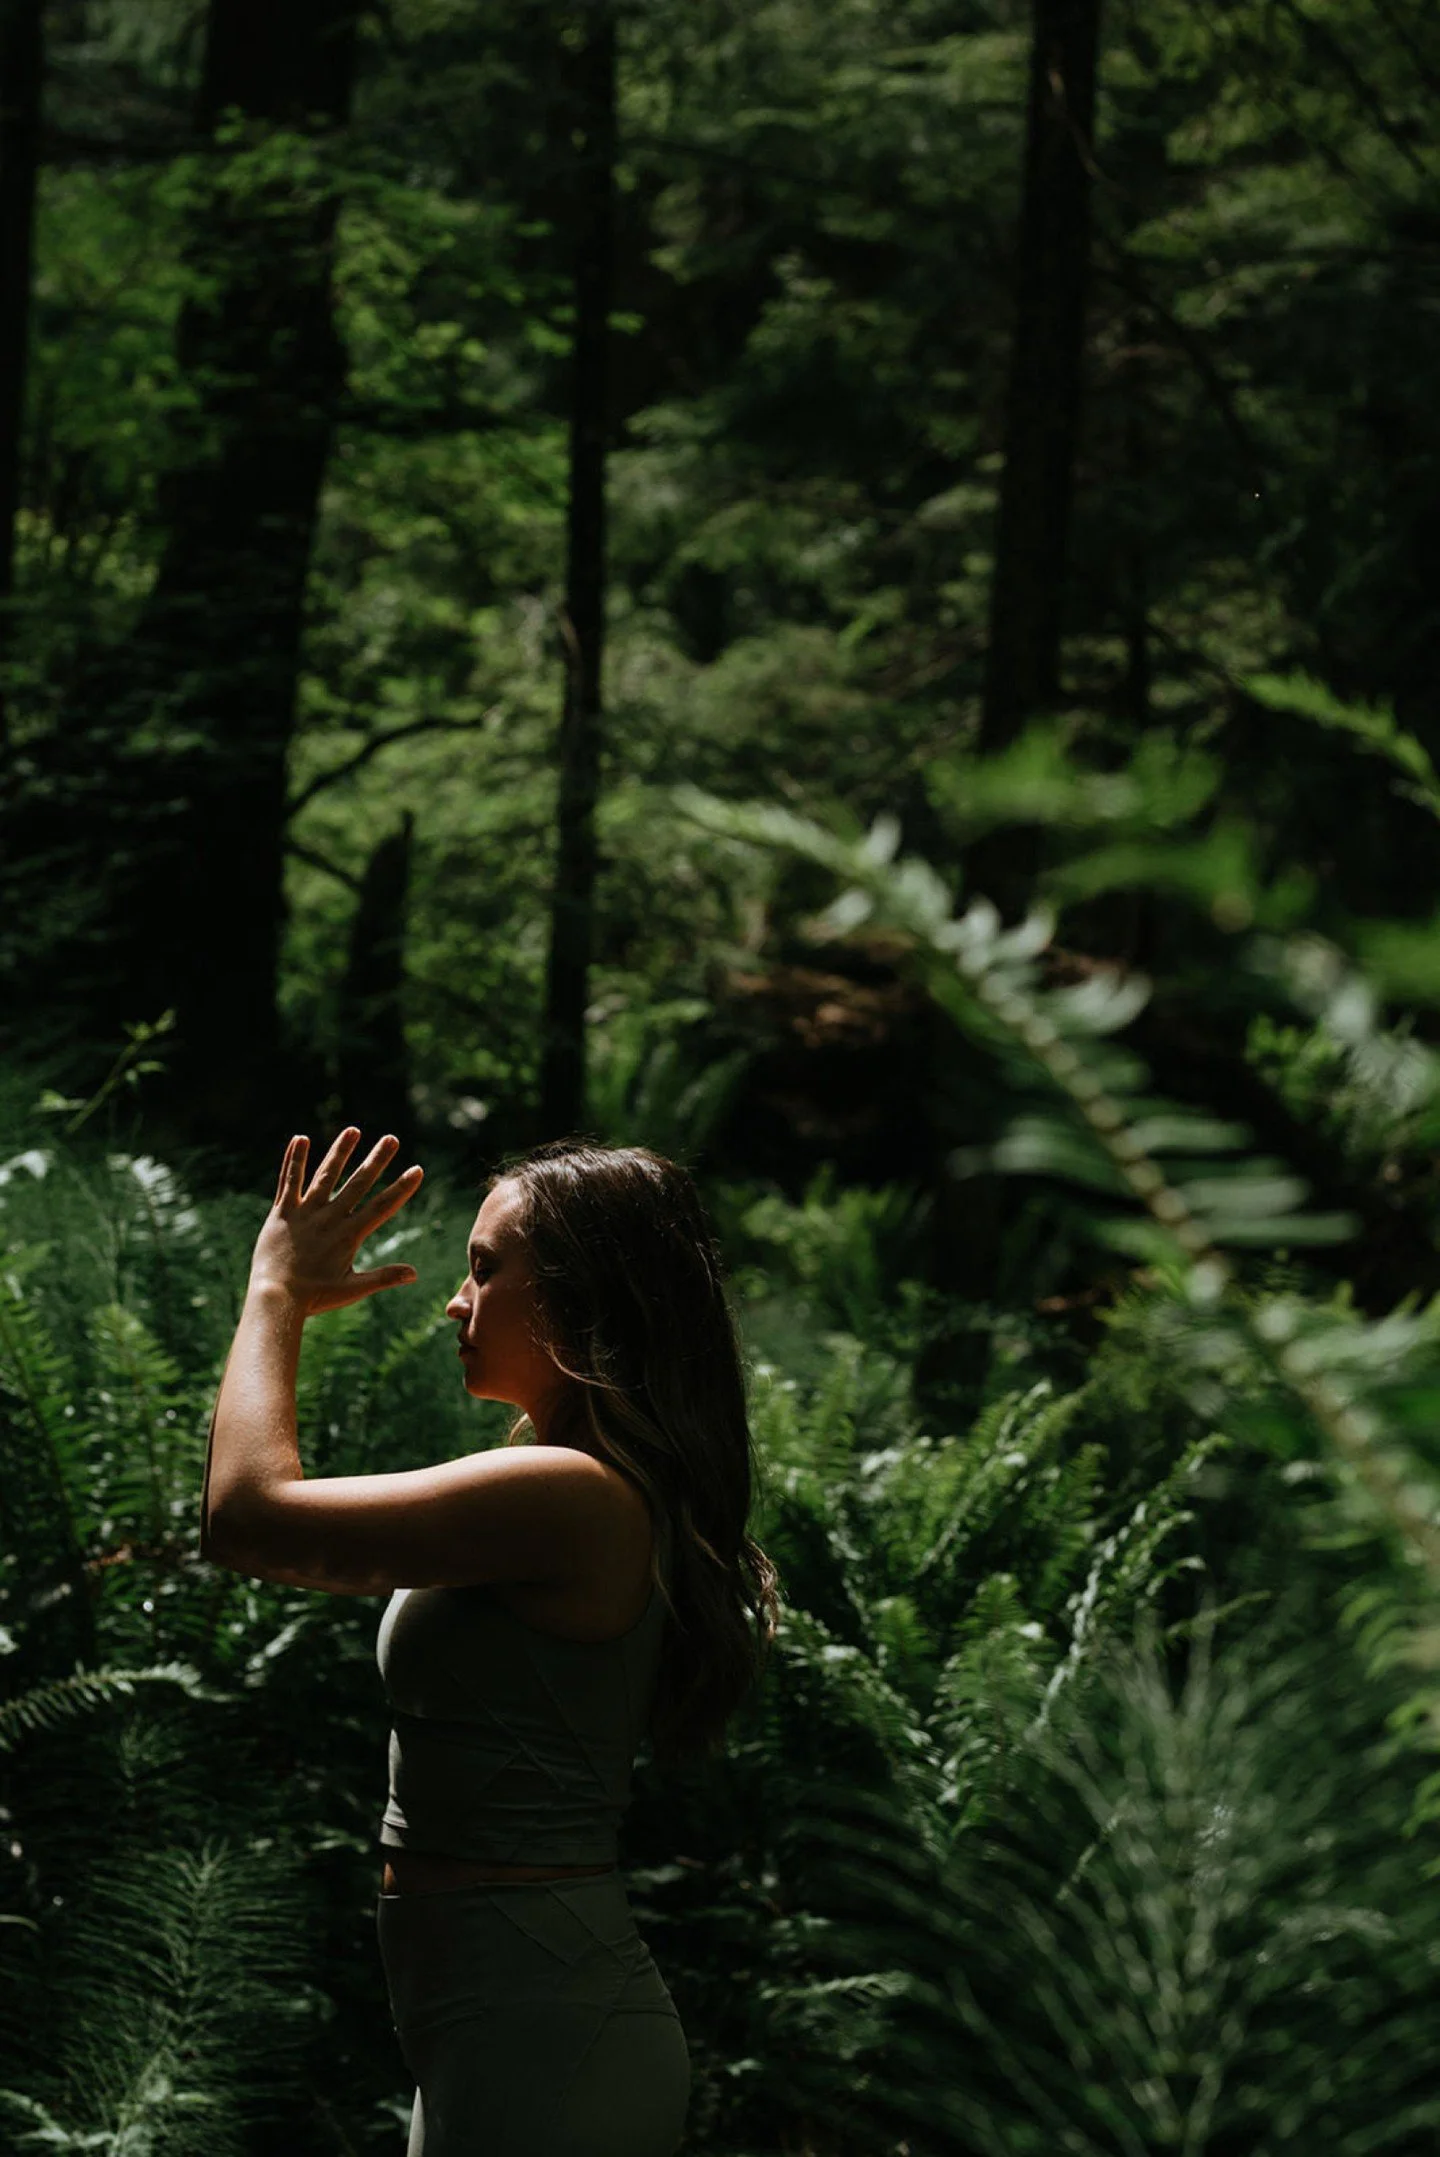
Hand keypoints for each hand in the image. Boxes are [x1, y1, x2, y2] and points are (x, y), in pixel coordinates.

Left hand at [248, 1128, 423, 1315]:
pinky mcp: (282, 1213)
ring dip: (340, 1152)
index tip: (417, 1170)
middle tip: (392, 1139)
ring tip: (353, 1130)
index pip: (382, 1207)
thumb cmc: (314, 1298)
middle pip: (358, 1184)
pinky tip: (301, 1138)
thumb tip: (415, 1273)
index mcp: (348, 1235)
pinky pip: (289, 1181)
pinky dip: (295, 1160)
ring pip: (325, 1176)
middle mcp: (329, 1219)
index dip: (401, 1188)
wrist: (275, 1298)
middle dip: (377, 1160)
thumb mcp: (353, 1289)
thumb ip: (384, 1277)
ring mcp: (305, 1213)